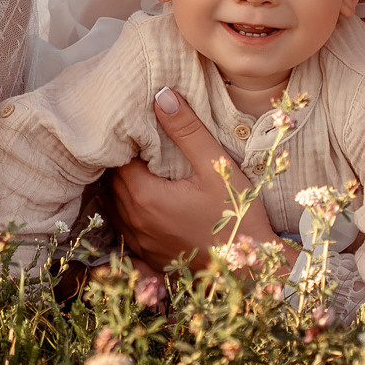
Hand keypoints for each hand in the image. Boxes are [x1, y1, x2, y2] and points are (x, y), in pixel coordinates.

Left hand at [109, 86, 281, 269]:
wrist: (251, 269)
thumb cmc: (237, 215)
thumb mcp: (215, 166)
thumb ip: (187, 130)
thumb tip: (162, 95)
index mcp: (144, 197)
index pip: (117, 159)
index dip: (126, 142)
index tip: (139, 130)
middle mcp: (134, 221)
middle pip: (113, 182)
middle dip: (123, 162)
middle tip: (139, 144)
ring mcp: (139, 242)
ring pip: (116, 205)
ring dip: (125, 186)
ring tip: (143, 168)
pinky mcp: (148, 257)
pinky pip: (126, 227)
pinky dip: (130, 211)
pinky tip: (148, 200)